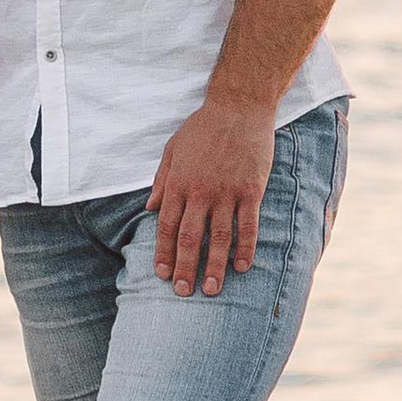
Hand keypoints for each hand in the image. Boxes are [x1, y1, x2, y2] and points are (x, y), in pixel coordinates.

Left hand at [148, 94, 277, 296]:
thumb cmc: (202, 127)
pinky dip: (246, 248)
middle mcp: (201, 192)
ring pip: (219, 238)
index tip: (163, 274)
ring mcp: (228, 193)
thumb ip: (162, 180)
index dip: (164, 253)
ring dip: (214, 266)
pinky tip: (243, 267)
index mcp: (179, 183)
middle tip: (183, 293)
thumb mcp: (173, 149)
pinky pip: (248, 226)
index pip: (167, 226)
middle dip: (185, 268)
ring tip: (211, 290)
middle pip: (191, 238)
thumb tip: (150, 209)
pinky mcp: (251, 191)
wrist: (238, 107)